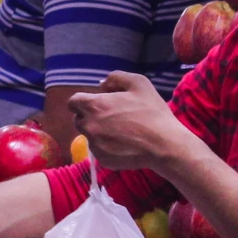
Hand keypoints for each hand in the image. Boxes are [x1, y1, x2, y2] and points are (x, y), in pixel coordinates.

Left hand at [66, 72, 189, 172]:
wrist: (164, 144)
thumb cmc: (151, 111)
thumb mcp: (138, 83)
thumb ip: (115, 78)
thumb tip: (102, 85)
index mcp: (94, 106)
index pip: (73, 102)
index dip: (83, 101)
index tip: (97, 103)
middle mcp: (88, 126)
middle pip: (79, 119)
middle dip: (91, 116)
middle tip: (112, 117)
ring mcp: (94, 145)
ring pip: (90, 136)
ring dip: (99, 132)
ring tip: (121, 131)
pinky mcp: (102, 160)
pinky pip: (99, 150)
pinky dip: (107, 147)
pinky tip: (124, 144)